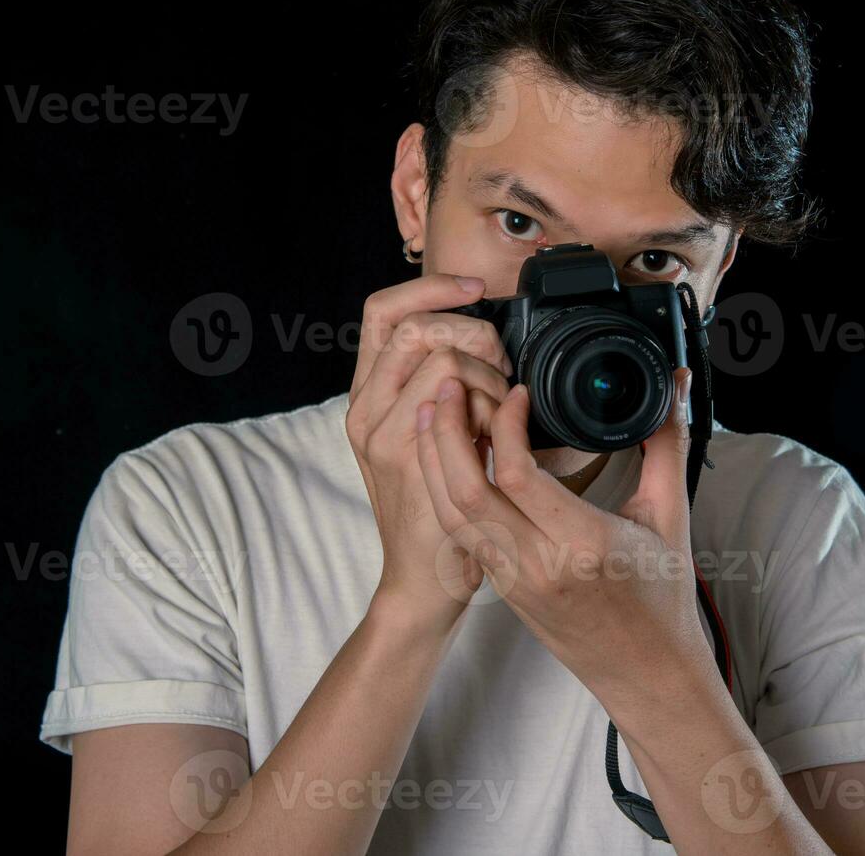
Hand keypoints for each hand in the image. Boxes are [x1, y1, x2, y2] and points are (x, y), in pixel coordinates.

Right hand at [345, 273, 513, 624]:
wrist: (423, 576)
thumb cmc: (440, 508)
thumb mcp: (435, 438)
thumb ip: (442, 390)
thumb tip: (484, 342)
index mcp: (367, 395)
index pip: (383, 309)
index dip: (430, 287)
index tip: (475, 289)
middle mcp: (363, 406)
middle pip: (415, 322)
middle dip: (473, 332)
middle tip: (500, 369)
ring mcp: (378, 429)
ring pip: (441, 354)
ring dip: (488, 372)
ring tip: (500, 412)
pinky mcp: (403, 451)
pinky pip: (454, 392)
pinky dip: (488, 399)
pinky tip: (499, 428)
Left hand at [413, 367, 717, 712]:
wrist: (646, 672)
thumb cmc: (662, 597)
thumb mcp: (670, 514)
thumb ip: (668, 441)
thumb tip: (675, 382)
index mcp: (582, 545)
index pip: (518, 477)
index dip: (507, 424)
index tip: (518, 393)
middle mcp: (538, 565)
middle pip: (466, 491)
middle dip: (447, 431)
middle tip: (450, 383)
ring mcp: (512, 580)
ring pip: (450, 514)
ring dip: (433, 459)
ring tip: (434, 410)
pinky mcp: (499, 586)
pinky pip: (459, 533)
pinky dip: (444, 489)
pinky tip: (449, 457)